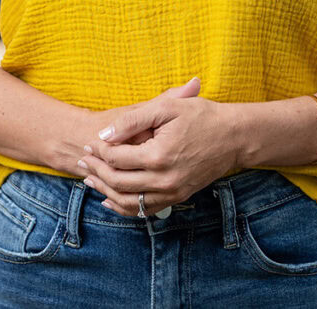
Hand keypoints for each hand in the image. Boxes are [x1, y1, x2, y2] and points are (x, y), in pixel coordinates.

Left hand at [77, 77, 238, 216]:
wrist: (234, 136)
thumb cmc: (201, 116)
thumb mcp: (166, 107)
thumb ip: (132, 121)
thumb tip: (104, 135)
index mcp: (158, 156)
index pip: (117, 157)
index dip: (99, 150)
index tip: (89, 142)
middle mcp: (164, 180)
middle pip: (118, 181)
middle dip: (96, 170)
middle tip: (82, 160)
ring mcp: (171, 193)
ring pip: (128, 201)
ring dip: (105, 191)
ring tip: (89, 180)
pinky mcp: (177, 198)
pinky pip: (144, 210)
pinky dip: (123, 207)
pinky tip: (110, 199)